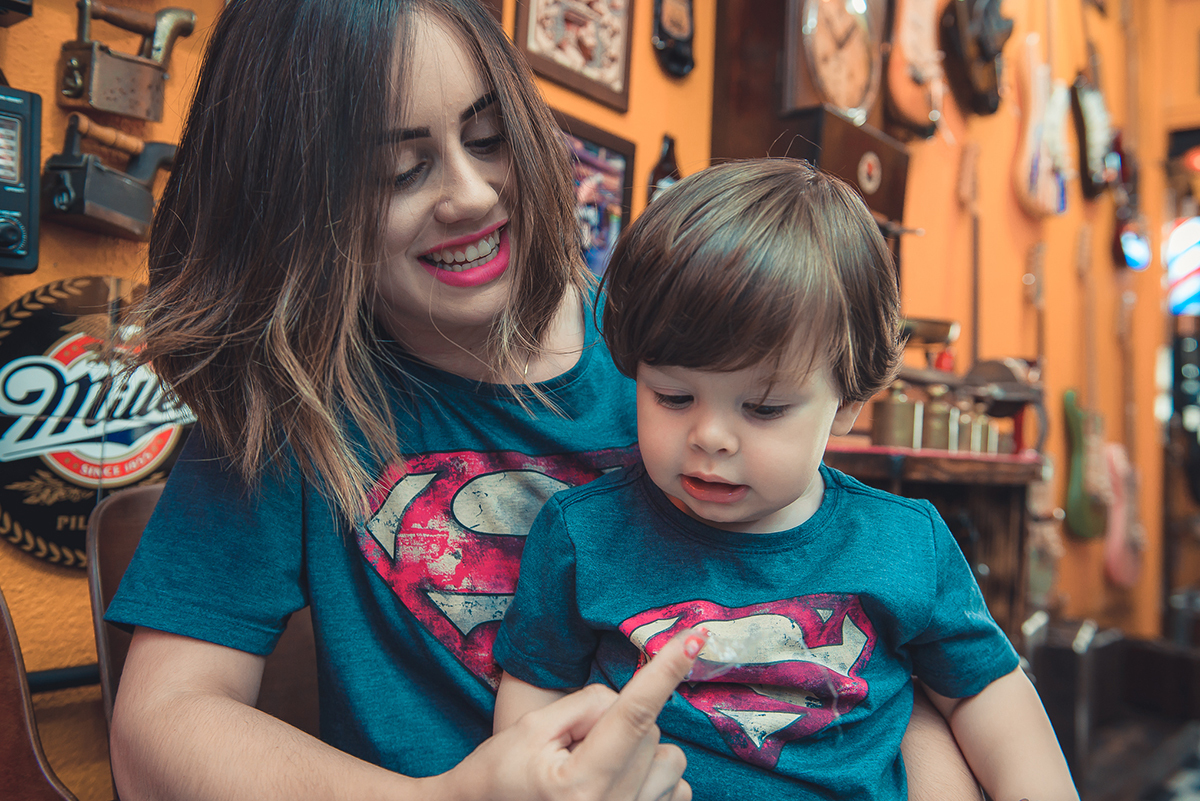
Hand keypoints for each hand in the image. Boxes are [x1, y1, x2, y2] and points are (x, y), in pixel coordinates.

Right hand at [446, 629, 704, 800]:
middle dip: (620, 724)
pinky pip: (677, 789)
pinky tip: (619, 787)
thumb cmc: (500, 773)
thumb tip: (632, 703)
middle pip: (650, 733)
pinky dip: (654, 778)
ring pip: (670, 759)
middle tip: (573, 745)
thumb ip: (589, 706)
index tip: (696, 639)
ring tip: (595, 771)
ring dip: (642, 752)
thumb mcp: (532, 727)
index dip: (665, 672)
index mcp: (581, 783)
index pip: (634, 713)